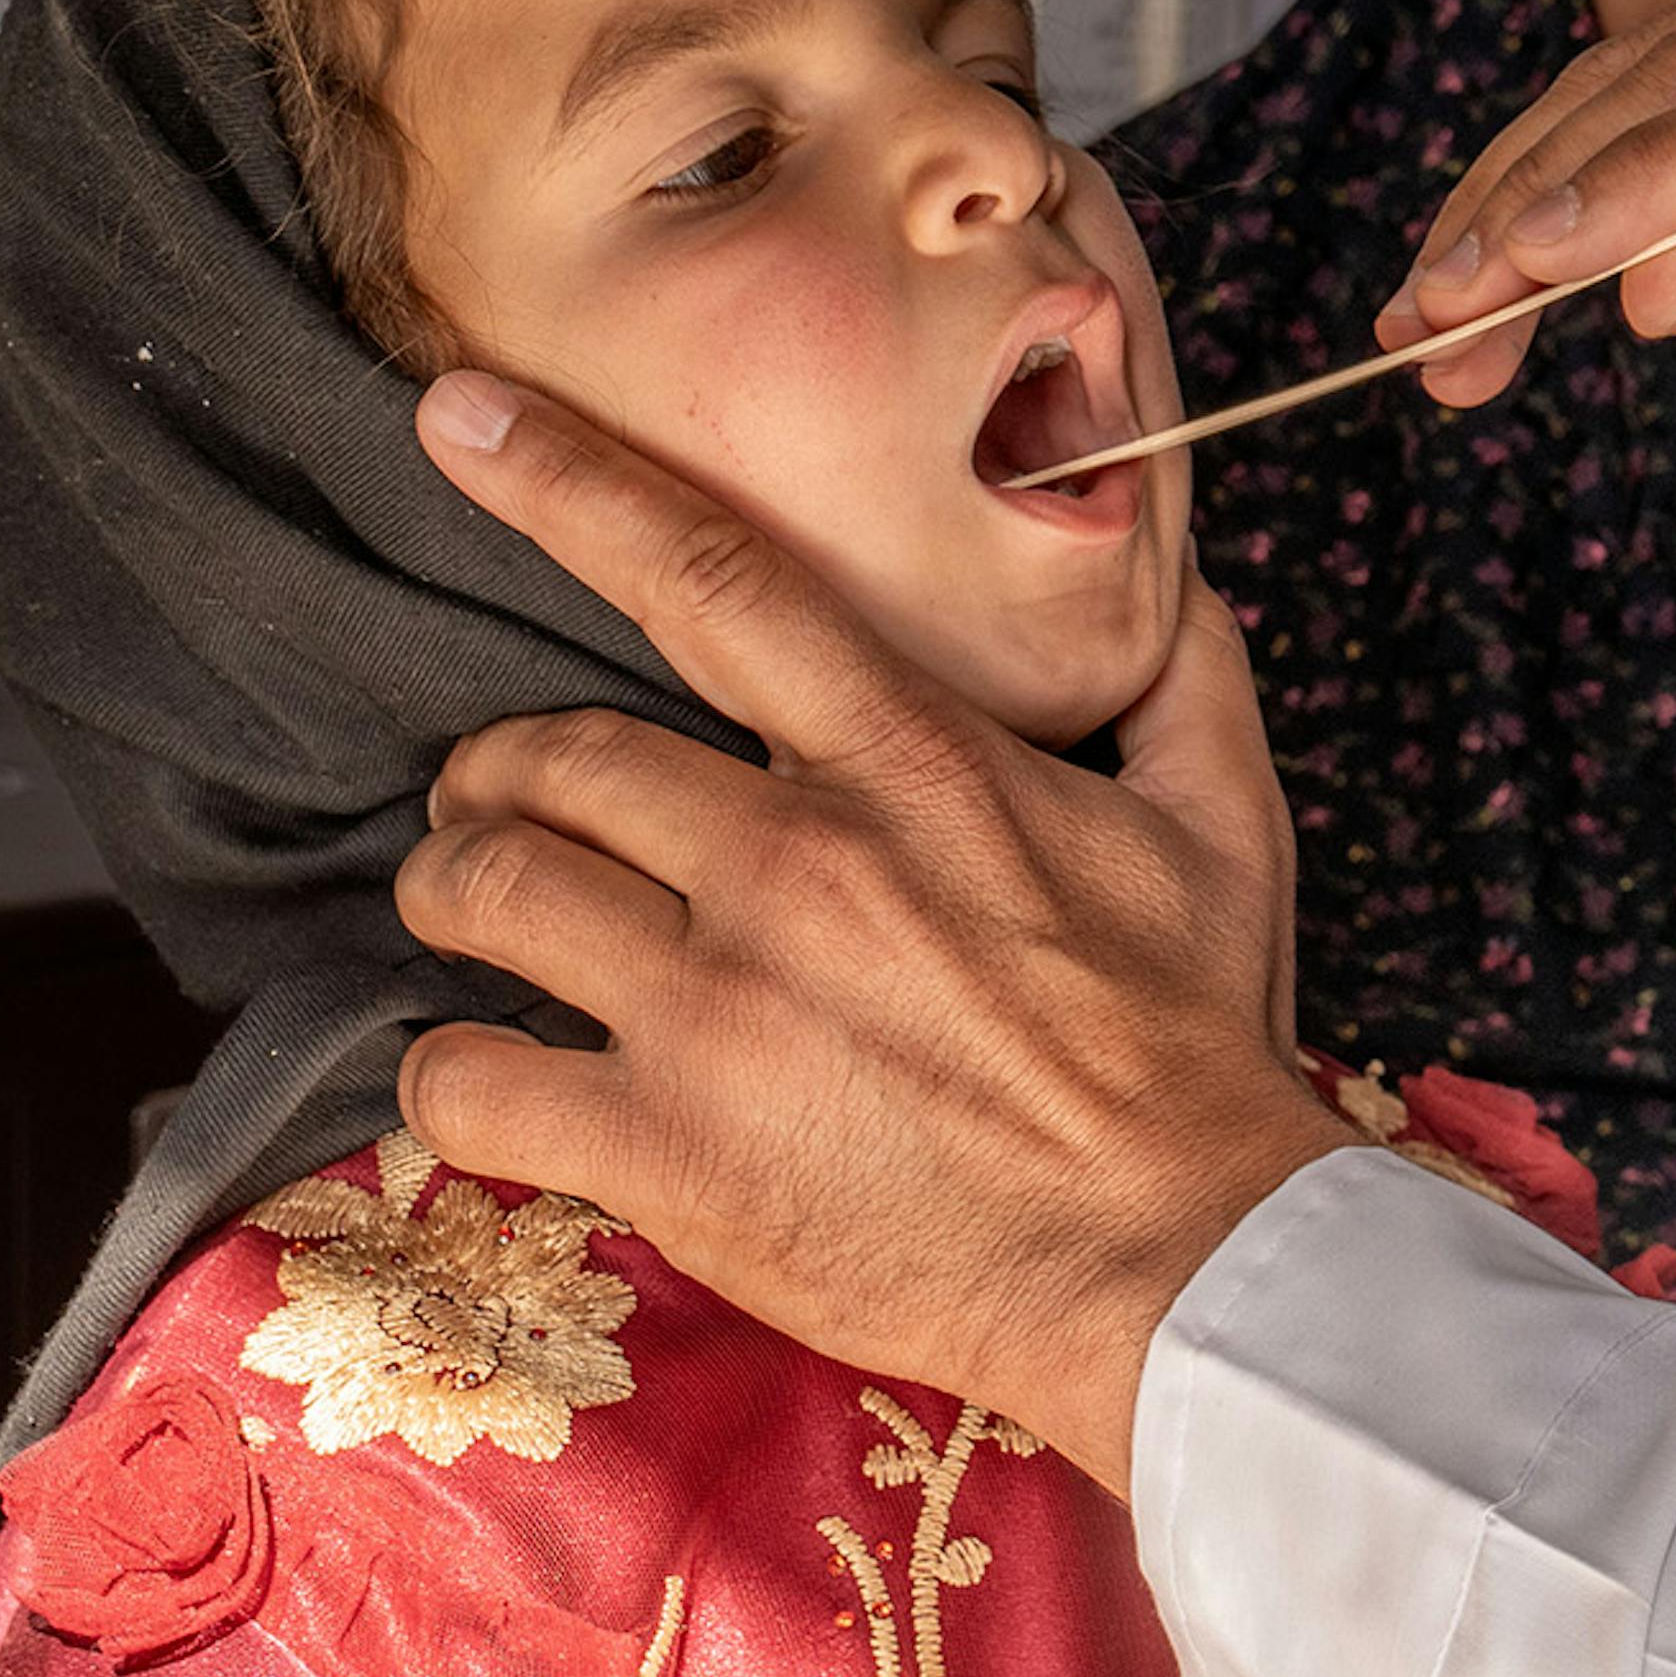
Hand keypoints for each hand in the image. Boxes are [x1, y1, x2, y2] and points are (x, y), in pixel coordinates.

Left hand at [382, 371, 1346, 1489]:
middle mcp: (797, 865)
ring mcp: (720, 1012)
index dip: (561, 480)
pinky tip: (481, 1072)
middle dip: (495, 770)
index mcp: (914, 767)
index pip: (707, 579)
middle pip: (549, 755)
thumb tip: (1174, 583)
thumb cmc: (1202, 1053)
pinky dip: (446, 1071)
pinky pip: (471, 1081)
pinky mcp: (670, 1152)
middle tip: (500, 802)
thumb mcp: (1229, 833)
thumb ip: (1188, 685)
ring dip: (452, 889)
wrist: (1185, 1265)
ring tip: (470, 909)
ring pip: (486, 891)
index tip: (454, 411)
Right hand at [1382, 0, 1675, 504]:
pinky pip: (1669, 71)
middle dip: (1548, 203)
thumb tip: (1646, 276)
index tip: (1520, 265)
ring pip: (1658, 64)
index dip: (1644, 183)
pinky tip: (1490, 249)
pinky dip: (1572, 164)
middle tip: (1431, 325)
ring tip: (1431, 316)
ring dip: (1530, 189)